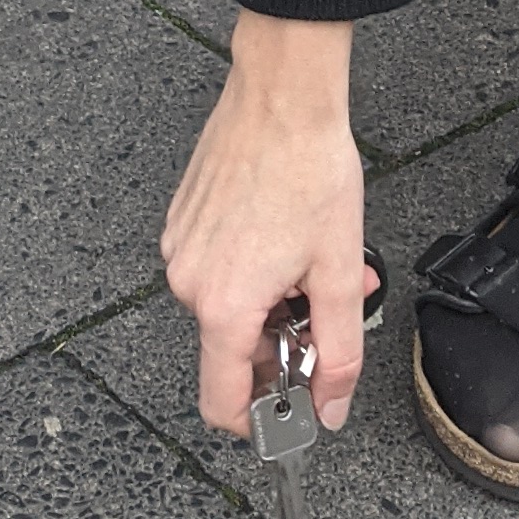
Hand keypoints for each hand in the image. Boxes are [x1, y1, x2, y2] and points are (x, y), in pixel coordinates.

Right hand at [161, 12, 366, 439]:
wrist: (282, 97)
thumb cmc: (309, 170)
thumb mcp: (339, 273)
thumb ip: (338, 354)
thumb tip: (330, 409)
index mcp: (223, 306)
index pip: (221, 403)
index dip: (259, 422)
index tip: (291, 412)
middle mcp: (188, 281)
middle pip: (233, 350)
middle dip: (284, 339)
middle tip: (326, 308)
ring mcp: (180, 248)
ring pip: (228, 308)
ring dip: (272, 301)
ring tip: (313, 262)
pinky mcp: (182, 220)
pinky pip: (215, 268)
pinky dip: (252, 269)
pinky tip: (284, 236)